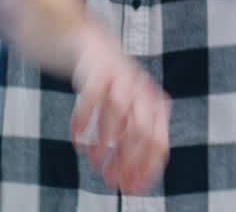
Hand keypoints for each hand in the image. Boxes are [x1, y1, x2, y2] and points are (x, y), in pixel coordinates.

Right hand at [70, 27, 170, 194]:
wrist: (94, 46)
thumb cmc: (113, 90)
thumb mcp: (129, 115)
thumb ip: (132, 144)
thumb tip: (134, 184)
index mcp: (155, 105)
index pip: (158, 143)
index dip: (146, 169)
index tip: (132, 189)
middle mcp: (142, 91)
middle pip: (140, 131)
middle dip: (126, 160)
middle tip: (112, 182)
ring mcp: (121, 78)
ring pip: (117, 113)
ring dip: (105, 142)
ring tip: (95, 162)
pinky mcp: (99, 69)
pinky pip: (91, 97)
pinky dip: (83, 121)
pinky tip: (77, 140)